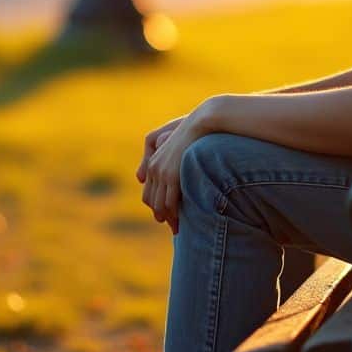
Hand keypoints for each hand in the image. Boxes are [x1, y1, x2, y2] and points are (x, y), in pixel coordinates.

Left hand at [141, 106, 210, 234]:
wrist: (202, 122)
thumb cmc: (196, 132)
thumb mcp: (181, 148)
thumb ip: (176, 162)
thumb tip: (172, 176)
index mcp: (154, 162)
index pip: (149, 192)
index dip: (157, 207)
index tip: (167, 218)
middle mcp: (153, 168)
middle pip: (151, 200)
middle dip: (161, 215)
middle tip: (173, 228)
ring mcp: (161, 172)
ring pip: (159, 204)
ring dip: (168, 218)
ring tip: (178, 229)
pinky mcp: (171, 176)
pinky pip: (169, 201)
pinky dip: (174, 214)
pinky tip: (182, 222)